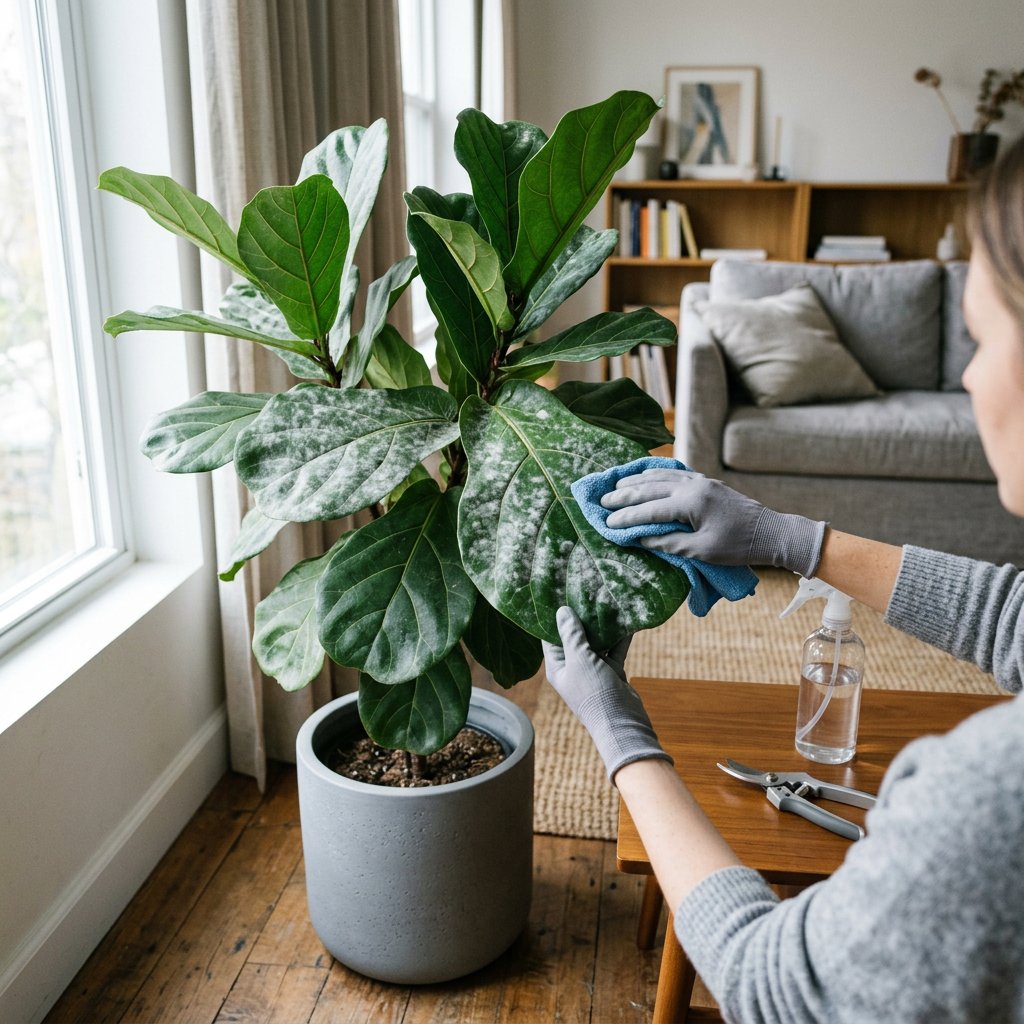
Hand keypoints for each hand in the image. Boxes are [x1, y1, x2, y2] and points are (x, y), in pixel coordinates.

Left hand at [542, 606, 671, 782]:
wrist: (622, 723)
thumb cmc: (593, 692)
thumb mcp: (579, 659)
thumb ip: (571, 635)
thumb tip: (561, 611)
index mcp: (557, 666)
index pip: (550, 637)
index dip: (554, 617)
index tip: (558, 594)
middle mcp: (573, 667)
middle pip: (574, 637)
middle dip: (580, 617)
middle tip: (584, 590)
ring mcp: (593, 669)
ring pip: (596, 641)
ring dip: (601, 625)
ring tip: (605, 599)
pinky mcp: (611, 671)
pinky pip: (614, 649)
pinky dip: (619, 636)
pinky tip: (626, 619)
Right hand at [601, 468, 824, 578]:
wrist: (772, 532)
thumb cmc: (738, 546)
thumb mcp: (702, 551)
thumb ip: (669, 543)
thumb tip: (640, 538)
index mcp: (691, 503)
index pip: (649, 509)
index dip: (626, 517)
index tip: (607, 522)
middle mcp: (693, 486)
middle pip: (649, 487)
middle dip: (624, 495)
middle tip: (602, 500)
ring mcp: (700, 480)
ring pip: (660, 475)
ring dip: (636, 481)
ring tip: (616, 486)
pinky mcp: (706, 481)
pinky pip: (674, 473)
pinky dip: (655, 474)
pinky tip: (645, 475)